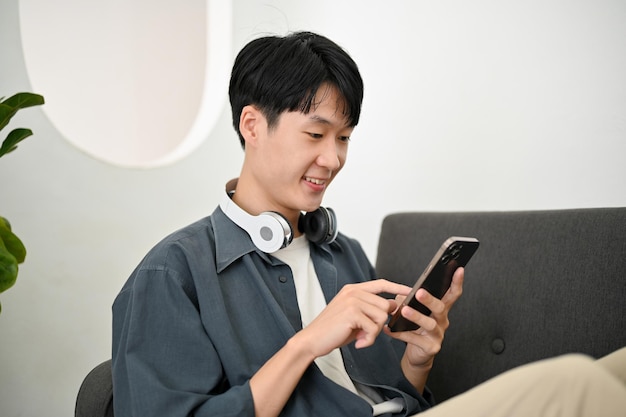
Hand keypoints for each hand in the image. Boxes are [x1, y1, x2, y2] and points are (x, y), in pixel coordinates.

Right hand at [295, 279, 410, 358]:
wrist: (312, 339)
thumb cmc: (333, 330)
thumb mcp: (354, 316)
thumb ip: (370, 309)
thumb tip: (393, 307)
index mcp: (353, 289)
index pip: (381, 284)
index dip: (397, 288)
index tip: (410, 291)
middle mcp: (353, 292)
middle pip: (386, 305)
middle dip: (381, 324)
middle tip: (368, 334)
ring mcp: (352, 301)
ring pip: (382, 317)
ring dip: (375, 333)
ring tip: (362, 338)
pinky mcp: (352, 313)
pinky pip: (374, 328)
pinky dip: (369, 340)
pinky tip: (359, 343)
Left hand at [383, 268, 464, 388]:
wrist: (416, 354)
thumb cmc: (416, 328)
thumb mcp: (414, 311)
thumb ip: (409, 300)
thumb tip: (401, 293)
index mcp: (440, 309)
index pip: (452, 294)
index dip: (456, 282)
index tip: (458, 268)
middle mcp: (442, 321)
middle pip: (440, 308)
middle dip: (430, 299)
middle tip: (419, 292)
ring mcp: (438, 335)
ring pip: (430, 324)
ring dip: (416, 316)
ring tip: (403, 310)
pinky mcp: (431, 348)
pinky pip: (416, 340)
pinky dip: (401, 334)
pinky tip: (389, 329)